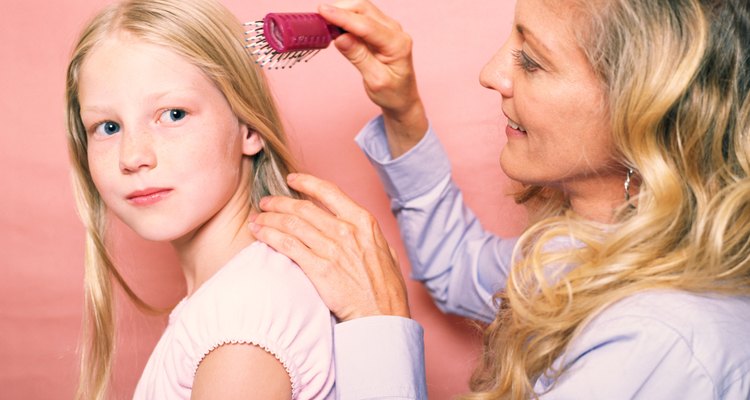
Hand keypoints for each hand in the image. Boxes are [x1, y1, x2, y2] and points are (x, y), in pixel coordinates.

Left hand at [249, 173, 410, 321]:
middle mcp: (346, 230)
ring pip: (292, 224)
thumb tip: (358, 229)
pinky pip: (288, 245)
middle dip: (280, 203)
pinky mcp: (319, 268)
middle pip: (304, 208)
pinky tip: (259, 234)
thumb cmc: (386, 289)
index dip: (307, 183)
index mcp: (363, 222)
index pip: (329, 192)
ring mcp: (332, 248)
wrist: (382, 316)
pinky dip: (270, 236)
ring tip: (257, 219)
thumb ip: (368, 237)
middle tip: (266, 203)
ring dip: (270, 219)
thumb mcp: (386, 252)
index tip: (291, 181)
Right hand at [319, 0, 427, 156]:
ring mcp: (389, 29)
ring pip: (363, 10)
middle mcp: (396, 32)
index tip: (323, 11)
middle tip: (319, 17)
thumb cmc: (392, 93)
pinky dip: (347, 18)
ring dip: (343, 12)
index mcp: (397, 45)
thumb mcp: (375, 80)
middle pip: (365, 10)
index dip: (343, 17)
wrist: (402, 99)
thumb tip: (340, 37)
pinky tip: (335, 26)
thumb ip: (359, 57)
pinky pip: (362, 18)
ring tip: (325, 22)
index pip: (366, 26)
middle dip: (341, 9)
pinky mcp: (381, 30)